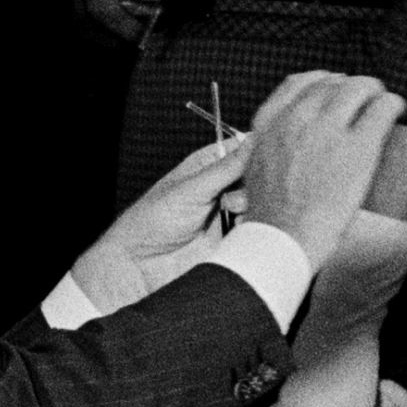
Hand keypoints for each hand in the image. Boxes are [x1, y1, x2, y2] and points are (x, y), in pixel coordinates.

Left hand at [75, 129, 249, 306]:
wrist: (142, 266)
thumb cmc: (153, 221)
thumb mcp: (191, 188)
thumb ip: (227, 167)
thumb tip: (255, 141)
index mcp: (208, 165)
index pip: (243, 147)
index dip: (257, 150)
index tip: (263, 156)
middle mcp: (222, 187)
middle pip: (258, 175)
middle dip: (254, 180)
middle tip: (236, 189)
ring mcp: (230, 213)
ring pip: (262, 202)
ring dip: (251, 204)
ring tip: (231, 211)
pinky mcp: (234, 238)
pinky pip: (258, 227)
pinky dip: (254, 225)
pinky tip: (236, 227)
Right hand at [238, 71, 406, 265]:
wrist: (282, 239)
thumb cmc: (272, 214)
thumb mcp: (257, 166)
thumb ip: (275, 143)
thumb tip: (295, 136)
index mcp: (271, 123)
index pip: (299, 82)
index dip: (322, 82)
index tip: (334, 88)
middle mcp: (299, 118)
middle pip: (331, 82)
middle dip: (349, 87)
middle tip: (362, 97)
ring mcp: (329, 130)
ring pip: (358, 87)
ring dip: (372, 90)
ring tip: (381, 100)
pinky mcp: (358, 147)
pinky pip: (382, 108)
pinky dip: (392, 104)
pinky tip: (395, 109)